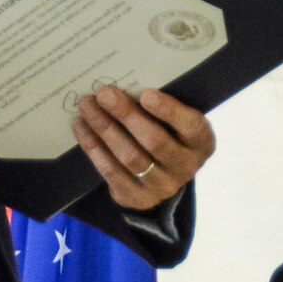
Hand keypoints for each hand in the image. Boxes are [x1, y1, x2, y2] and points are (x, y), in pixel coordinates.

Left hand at [70, 86, 215, 211]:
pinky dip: (94, 147)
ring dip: (105, 128)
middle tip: (104, 94)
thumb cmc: (168, 136)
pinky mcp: (136, 198)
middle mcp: (185, 168)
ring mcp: (161, 187)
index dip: (169, 111)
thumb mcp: (176, 123)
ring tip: (87, 106)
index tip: (145, 94)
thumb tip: (124, 83)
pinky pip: (111, 171)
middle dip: (126, 115)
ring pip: (130, 157)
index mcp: (201, 143)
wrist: (161, 178)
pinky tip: (81, 126)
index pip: (190, 126)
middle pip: (154, 141)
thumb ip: (161, 107)